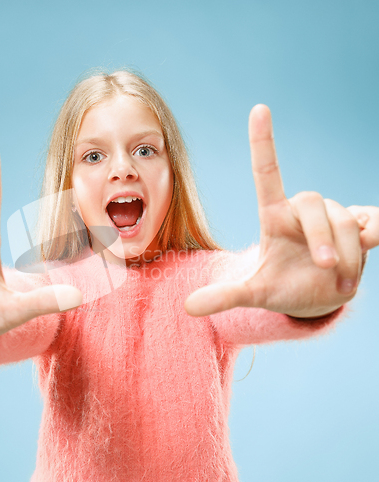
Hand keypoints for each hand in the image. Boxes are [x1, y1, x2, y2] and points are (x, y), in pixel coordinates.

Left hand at [185, 105, 378, 317]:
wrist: (316, 297)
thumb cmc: (282, 289)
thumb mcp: (254, 294)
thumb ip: (224, 297)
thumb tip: (187, 308)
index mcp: (274, 217)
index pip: (267, 172)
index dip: (263, 141)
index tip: (258, 108)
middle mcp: (303, 210)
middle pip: (315, 203)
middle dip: (323, 238)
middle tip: (325, 268)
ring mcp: (335, 215)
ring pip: (346, 219)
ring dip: (347, 254)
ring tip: (340, 281)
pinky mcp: (363, 223)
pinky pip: (376, 220)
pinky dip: (376, 233)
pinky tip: (370, 244)